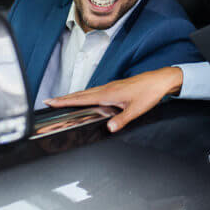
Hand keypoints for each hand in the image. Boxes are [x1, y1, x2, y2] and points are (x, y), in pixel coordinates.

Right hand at [44, 66, 183, 132]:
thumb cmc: (149, 92)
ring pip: (87, 92)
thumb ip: (121, 120)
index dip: (65, 101)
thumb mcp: (136, 110)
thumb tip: (109, 128)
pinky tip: (85, 98)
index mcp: (108, 93)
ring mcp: (111, 86)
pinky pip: (95, 91)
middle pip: (80, 94)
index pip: (81, 98)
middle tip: (48, 101)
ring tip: (62, 100)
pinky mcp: (116, 87)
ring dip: (73, 96)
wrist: (160, 80)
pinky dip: (85, 95)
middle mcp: (107, 88)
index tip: (51, 102)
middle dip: (63, 98)